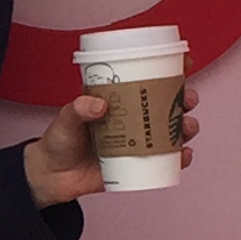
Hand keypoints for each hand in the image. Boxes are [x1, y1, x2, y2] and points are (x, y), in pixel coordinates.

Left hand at [22, 84, 200, 207]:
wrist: (52, 177)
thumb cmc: (58, 142)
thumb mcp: (65, 120)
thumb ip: (77, 110)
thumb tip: (98, 105)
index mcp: (120, 100)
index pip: (148, 80)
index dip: (171, 70)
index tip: (186, 62)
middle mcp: (133, 119)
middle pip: (168, 104)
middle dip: (185, 98)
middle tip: (187, 99)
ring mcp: (138, 142)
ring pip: (171, 131)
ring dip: (187, 126)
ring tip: (187, 127)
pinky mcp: (137, 165)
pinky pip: (165, 161)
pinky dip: (180, 158)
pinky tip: (185, 155)